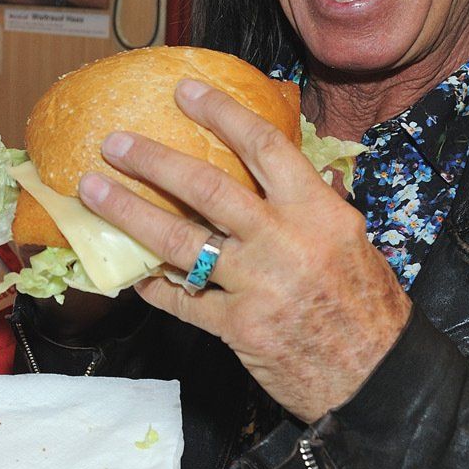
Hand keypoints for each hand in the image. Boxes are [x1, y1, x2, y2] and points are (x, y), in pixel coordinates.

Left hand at [76, 80, 410, 421]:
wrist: (375, 377)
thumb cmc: (367, 304)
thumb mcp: (352, 239)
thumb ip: (317, 201)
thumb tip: (296, 167)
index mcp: (316, 211)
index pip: (263, 147)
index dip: (221, 114)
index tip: (185, 92)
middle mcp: (285, 240)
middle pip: (207, 188)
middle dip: (153, 160)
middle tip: (114, 142)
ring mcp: (257, 285)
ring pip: (179, 241)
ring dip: (130, 213)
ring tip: (93, 192)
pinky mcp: (238, 327)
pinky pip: (182, 300)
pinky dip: (154, 285)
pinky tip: (132, 273)